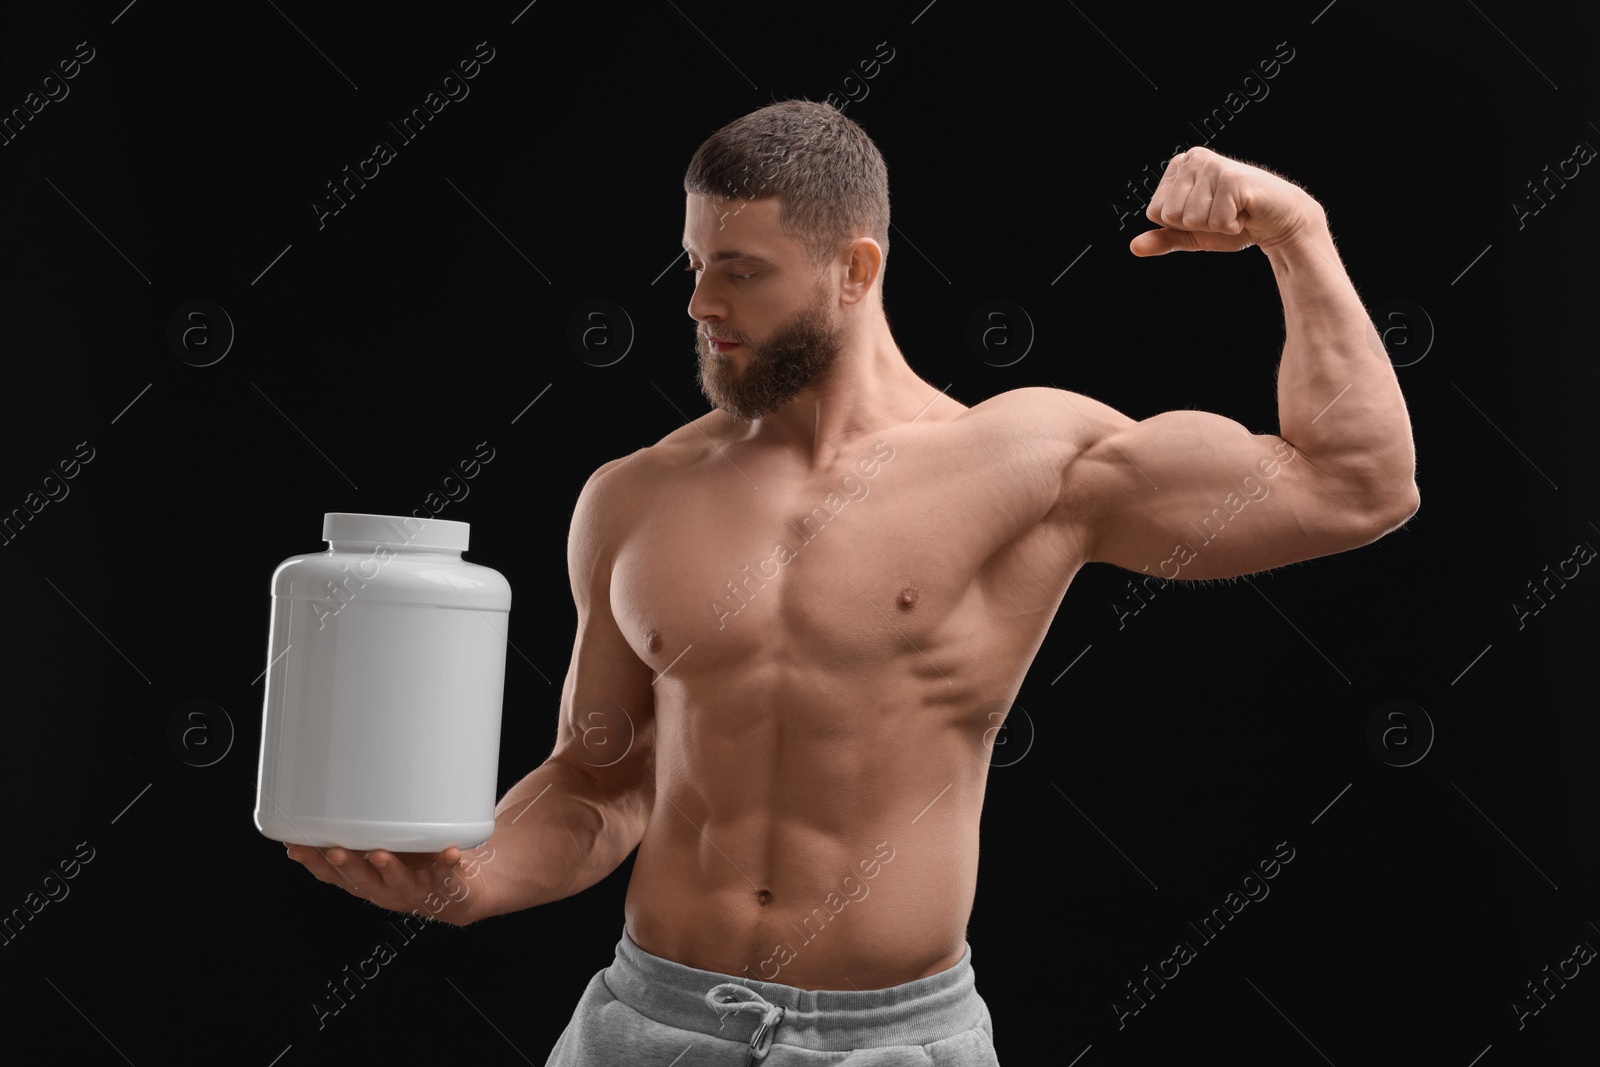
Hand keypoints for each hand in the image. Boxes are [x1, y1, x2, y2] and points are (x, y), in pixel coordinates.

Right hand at [284, 841, 494, 926]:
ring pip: (398, 882)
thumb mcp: (386, 847)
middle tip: (334, 852)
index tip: (294, 848)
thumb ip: (365, 832)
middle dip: (347, 867)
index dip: (314, 864)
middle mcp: (388, 890)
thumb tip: (334, 798)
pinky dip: (447, 863)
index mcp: (369, 880)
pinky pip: (447, 875)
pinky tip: (451, 851)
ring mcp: (416, 890)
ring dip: (389, 869)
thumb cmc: (419, 863)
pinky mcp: (446, 886)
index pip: (335, 877)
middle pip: (362, 881)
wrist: (463, 893)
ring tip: (381, 854)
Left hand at [1129, 146, 1324, 256]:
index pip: (1156, 212)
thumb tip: (1134, 247)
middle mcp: (1192, 159)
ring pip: (1192, 219)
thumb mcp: (1192, 233)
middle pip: (1171, 215)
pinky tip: (1245, 211)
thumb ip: (1164, 238)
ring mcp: (1212, 166)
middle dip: (1198, 225)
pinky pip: (1216, 221)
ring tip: (1234, 210)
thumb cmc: (1235, 222)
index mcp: (1178, 168)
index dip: (1181, 224)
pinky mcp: (1231, 178)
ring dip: (1217, 225)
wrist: (1276, 221)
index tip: (1205, 213)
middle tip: (1222, 212)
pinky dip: (1232, 225)